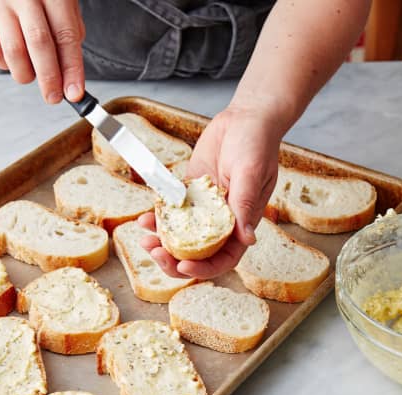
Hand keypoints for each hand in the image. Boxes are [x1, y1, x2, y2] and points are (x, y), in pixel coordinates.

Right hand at [0, 0, 85, 102]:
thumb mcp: (64, 8)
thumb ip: (68, 37)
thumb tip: (69, 79)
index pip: (65, 35)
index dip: (71, 68)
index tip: (75, 93)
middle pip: (38, 43)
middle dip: (49, 78)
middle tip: (53, 97)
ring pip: (13, 51)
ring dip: (26, 73)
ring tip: (34, 73)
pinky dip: (6, 65)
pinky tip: (16, 59)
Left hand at [138, 104, 282, 278]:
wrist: (245, 118)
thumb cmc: (257, 144)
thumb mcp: (252, 174)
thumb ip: (246, 206)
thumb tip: (247, 240)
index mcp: (241, 224)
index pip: (224, 258)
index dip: (204, 268)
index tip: (182, 266)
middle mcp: (221, 221)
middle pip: (197, 253)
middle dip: (174, 259)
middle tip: (154, 252)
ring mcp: (203, 208)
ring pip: (180, 236)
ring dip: (161, 241)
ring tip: (144, 238)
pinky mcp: (189, 192)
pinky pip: (170, 211)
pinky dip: (157, 217)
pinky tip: (144, 217)